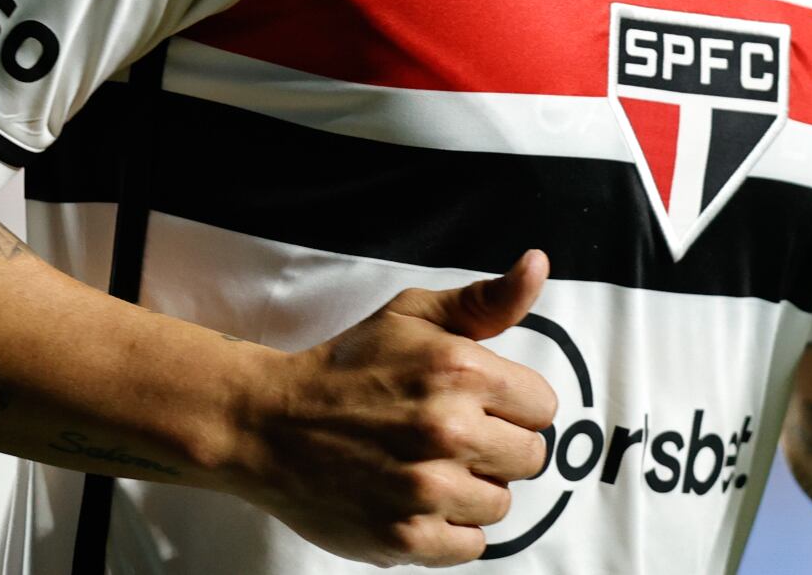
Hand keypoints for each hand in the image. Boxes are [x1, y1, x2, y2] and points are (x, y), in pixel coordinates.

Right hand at [242, 250, 560, 566]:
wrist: (269, 423)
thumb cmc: (348, 367)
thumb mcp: (414, 314)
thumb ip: (487, 299)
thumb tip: (537, 265)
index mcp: (461, 370)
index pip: (542, 406)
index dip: (513, 405)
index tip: (479, 404)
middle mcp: (450, 430)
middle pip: (529, 457)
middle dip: (497, 447)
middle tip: (452, 437)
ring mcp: (427, 488)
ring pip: (501, 504)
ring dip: (473, 490)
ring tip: (430, 467)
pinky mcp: (405, 537)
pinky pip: (471, 546)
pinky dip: (450, 530)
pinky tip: (420, 501)